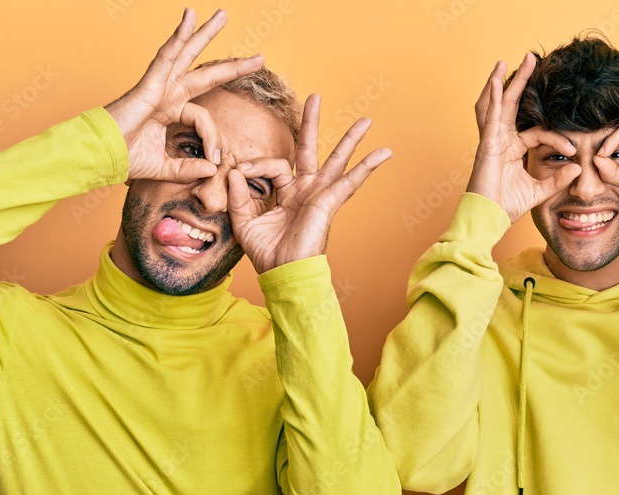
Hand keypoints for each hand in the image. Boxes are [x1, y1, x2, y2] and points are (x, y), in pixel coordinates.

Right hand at [104, 8, 263, 182]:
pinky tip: (190, 18)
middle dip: (230, 64)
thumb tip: (212, 169)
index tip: (216, 160)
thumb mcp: (164, 167)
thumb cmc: (123, 158)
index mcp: (170, 111)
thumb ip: (188, 168)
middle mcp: (167, 94)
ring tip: (222, 16)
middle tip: (257, 56)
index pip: (204, 119)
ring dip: (204, 34)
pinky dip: (178, 36)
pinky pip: (166, 55)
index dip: (214, 139)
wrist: (99, 156)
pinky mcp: (149, 83)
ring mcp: (158, 85)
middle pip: (203, 72)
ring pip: (186, 54)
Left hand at [227, 94, 391, 273]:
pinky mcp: (329, 201)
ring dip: (350, 138)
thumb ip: (237, 195)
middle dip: (311, 123)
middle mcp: (306, 190)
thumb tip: (233, 170)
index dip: (255, 164)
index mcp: (287, 194)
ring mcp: (319, 194)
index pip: (273, 165)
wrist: (285, 273)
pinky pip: (351, 179)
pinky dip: (368, 165)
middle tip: (315, 97)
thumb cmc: (268, 254)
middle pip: (310, 149)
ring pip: (336, 159)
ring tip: (366, 120)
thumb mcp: (244, 221)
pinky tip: (385, 153)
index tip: (240, 171)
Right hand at [466, 54, 581, 222]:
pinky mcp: (487, 145)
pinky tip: (496, 81)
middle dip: (523, 82)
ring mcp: (493, 141)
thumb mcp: (539, 191)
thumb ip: (558, 179)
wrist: (488, 219)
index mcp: (512, 149)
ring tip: (516, 61)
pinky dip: (493, 98)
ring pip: (502, 104)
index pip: (538, 132)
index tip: (574, 149)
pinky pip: (491, 117)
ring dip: (510, 82)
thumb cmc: (506, 207)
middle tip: (531, 59)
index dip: (557, 139)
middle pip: (514, 105)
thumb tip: (578, 167)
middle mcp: (501, 140)